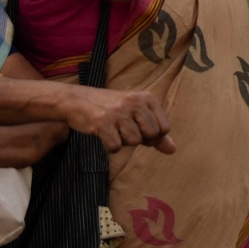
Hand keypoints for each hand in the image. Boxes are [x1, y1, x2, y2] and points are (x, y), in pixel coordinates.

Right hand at [55, 87, 177, 153]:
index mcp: (146, 98)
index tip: (138, 128)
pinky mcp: (102, 122)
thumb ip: (156, 133)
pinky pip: (116, 147)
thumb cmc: (111, 109)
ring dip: (122, 141)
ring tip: (111, 128)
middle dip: (138, 139)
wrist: (76, 100)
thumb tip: (172, 150)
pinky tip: (103, 133)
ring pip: (133, 142)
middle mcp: (134, 102)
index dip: (152, 136)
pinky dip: (109, 146)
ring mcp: (118, 111)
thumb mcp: (136, 115)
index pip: (164, 128)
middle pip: (151, 136)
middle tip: (123, 128)